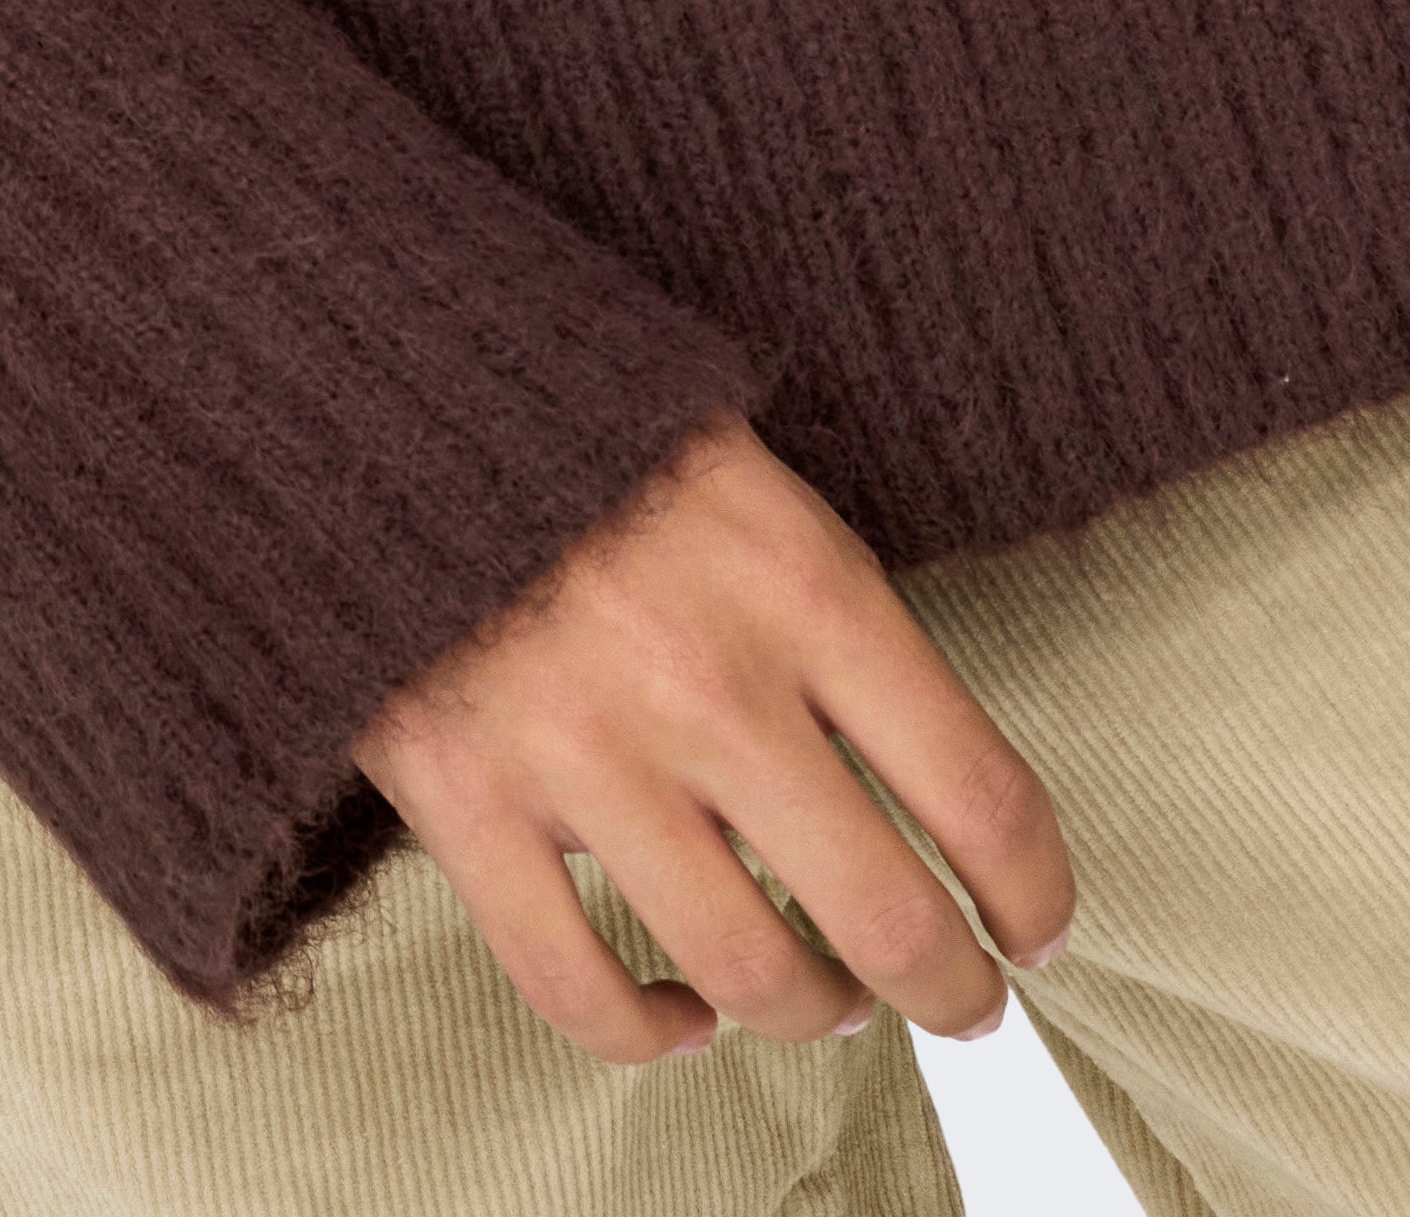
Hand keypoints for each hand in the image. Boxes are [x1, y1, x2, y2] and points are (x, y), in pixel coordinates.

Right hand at [353, 413, 1071, 1070]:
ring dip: (810, 1011)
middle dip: (948, 991)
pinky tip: (678, 1017)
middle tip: (960, 1003)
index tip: (1034, 931)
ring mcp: (582, 753)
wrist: (375, 374)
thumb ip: (823, 613)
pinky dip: (647, 1035)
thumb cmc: (579, 423)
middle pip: (886, 919)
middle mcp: (708, 680)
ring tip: (820, 998)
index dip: (1032, 897)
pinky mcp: (465, 802)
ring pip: (749, 973)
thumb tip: (914, 775)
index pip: (980, 795)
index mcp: (799, 579)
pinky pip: (579, 990)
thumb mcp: (741, 468)